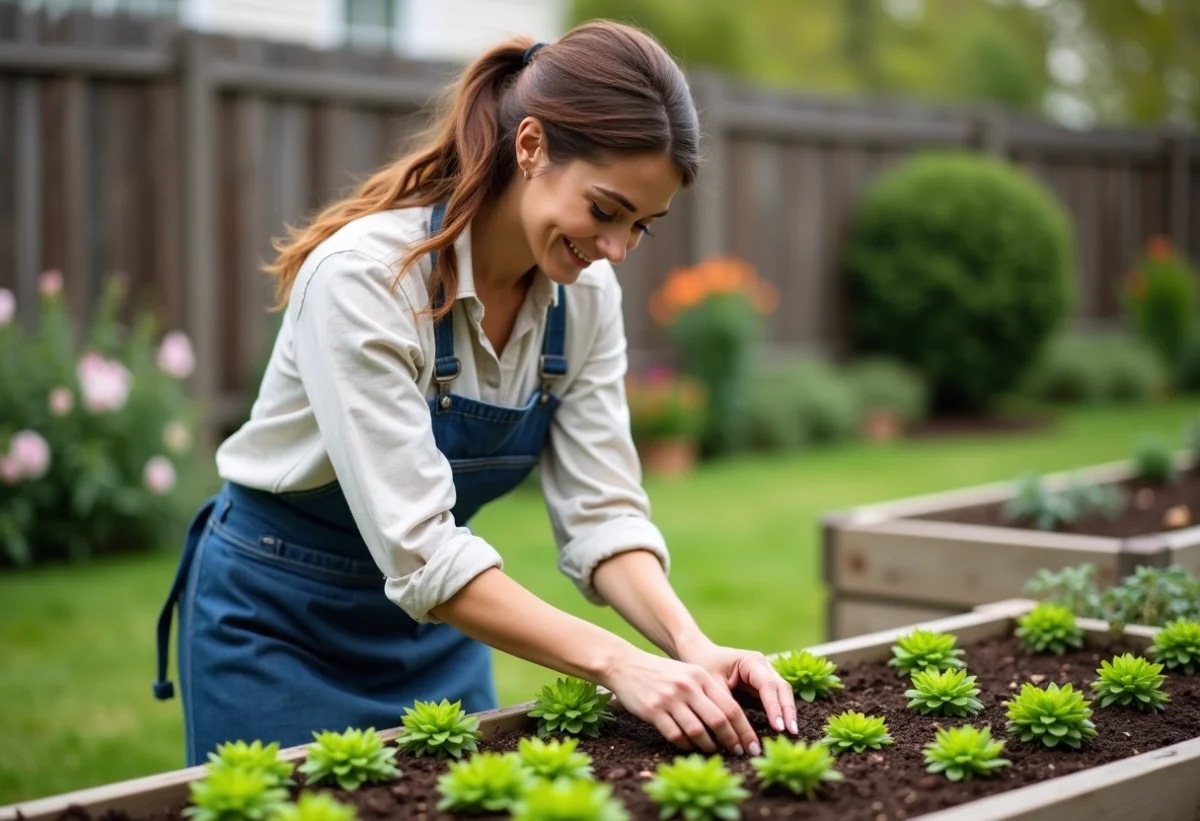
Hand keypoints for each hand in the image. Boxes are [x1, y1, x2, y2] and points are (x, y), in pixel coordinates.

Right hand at [600, 647, 762, 756]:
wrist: (626, 665)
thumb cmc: (662, 673)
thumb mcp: (688, 674)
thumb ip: (707, 692)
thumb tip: (732, 723)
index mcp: (700, 676)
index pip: (730, 706)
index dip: (744, 729)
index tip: (752, 744)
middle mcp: (688, 686)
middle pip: (718, 719)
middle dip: (732, 740)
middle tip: (740, 753)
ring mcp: (670, 699)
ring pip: (698, 730)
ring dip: (709, 745)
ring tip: (713, 751)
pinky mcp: (653, 710)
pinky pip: (675, 735)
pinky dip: (686, 745)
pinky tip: (689, 746)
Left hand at [677, 640, 798, 736]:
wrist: (701, 652)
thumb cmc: (705, 665)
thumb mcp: (713, 684)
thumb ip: (726, 704)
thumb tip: (737, 730)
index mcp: (751, 661)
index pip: (767, 685)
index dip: (774, 707)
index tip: (778, 727)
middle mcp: (764, 665)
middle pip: (782, 687)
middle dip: (787, 710)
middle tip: (791, 732)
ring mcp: (767, 673)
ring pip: (783, 692)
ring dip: (787, 711)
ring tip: (791, 732)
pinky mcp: (765, 683)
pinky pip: (776, 697)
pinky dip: (780, 711)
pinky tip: (783, 727)